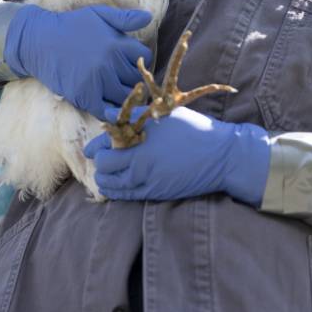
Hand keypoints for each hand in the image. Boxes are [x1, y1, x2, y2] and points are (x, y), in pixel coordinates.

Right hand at [4, 4, 152, 118]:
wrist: (39, 41)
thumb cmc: (70, 26)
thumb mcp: (99, 14)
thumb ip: (125, 18)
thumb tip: (149, 17)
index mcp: (116, 44)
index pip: (145, 58)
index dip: (140, 59)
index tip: (130, 61)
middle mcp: (109, 63)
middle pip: (137, 80)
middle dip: (133, 78)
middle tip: (124, 78)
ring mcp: (97, 81)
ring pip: (125, 97)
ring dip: (124, 96)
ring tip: (116, 90)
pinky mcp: (84, 96)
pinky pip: (107, 111)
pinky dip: (112, 111)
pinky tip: (109, 105)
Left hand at [84, 106, 270, 204]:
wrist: (221, 156)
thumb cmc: (194, 130)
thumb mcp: (164, 115)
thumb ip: (134, 115)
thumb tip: (110, 115)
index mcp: (140, 139)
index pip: (105, 144)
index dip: (94, 147)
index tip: (90, 149)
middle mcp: (140, 162)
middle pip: (104, 166)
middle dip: (99, 163)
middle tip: (100, 160)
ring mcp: (148, 181)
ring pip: (112, 185)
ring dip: (104, 180)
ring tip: (104, 175)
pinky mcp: (156, 193)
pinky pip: (127, 196)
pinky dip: (117, 191)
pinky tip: (115, 187)